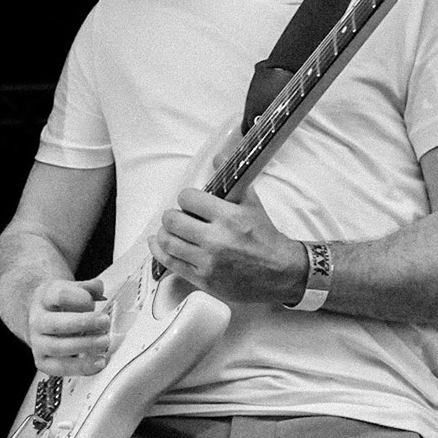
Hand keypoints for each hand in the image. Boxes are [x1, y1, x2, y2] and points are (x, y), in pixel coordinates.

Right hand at [24, 277, 111, 375]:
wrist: (39, 317)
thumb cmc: (60, 304)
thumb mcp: (72, 289)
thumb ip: (88, 287)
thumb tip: (98, 288)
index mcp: (45, 298)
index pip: (59, 295)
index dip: (79, 298)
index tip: (93, 301)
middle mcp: (37, 320)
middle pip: (57, 324)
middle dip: (84, 323)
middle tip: (105, 322)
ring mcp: (38, 342)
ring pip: (57, 347)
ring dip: (84, 346)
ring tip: (104, 342)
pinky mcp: (42, 361)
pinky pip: (59, 368)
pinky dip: (80, 367)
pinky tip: (98, 362)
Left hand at [150, 185, 304, 305]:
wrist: (279, 272)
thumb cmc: (265, 236)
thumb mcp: (252, 203)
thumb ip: (232, 180)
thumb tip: (217, 157)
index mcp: (229, 217)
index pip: (188, 199)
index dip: (186, 198)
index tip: (190, 202)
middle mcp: (217, 240)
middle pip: (173, 221)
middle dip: (172, 216)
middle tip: (178, 217)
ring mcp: (208, 262)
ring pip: (168, 242)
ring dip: (164, 233)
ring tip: (170, 230)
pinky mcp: (203, 280)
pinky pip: (171, 264)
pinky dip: (160, 252)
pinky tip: (157, 245)